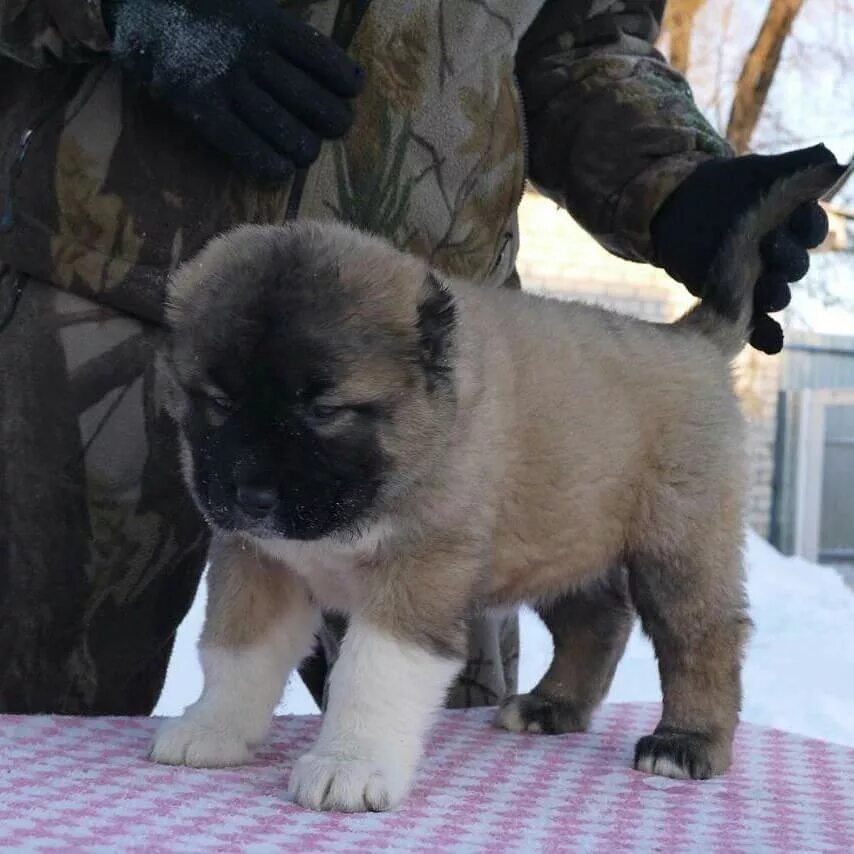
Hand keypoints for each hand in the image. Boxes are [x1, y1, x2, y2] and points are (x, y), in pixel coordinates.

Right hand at [104, 0, 363, 181]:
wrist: (144, 6)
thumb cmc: (211, 9)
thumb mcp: (257, 4)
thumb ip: (292, 34)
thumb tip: (342, 72)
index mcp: (271, 24)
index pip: (329, 65)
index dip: (347, 85)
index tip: (348, 92)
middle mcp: (253, 54)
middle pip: (318, 107)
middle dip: (334, 124)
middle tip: (329, 127)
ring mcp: (227, 83)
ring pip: (291, 136)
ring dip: (305, 149)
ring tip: (302, 149)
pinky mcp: (202, 109)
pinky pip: (250, 150)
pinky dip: (272, 166)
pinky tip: (280, 169)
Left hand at [651, 145, 843, 353]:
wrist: (681, 208)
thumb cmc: (726, 186)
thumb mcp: (757, 173)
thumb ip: (794, 167)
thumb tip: (831, 160)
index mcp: (791, 224)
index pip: (811, 229)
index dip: (808, 226)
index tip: (798, 219)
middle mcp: (780, 255)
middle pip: (795, 266)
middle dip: (788, 261)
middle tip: (770, 249)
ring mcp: (758, 280)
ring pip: (777, 295)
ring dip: (776, 297)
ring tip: (768, 294)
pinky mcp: (734, 301)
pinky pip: (757, 324)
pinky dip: (767, 336)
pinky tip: (773, 345)